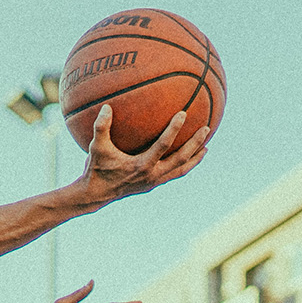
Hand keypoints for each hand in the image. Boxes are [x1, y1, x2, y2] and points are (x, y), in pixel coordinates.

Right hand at [74, 103, 211, 211]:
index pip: (164, 145)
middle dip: (195, 144)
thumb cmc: (96, 169)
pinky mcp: (152, 185)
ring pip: (181, 170)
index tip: (183, 113)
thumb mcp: (96, 148)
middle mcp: (152, 175)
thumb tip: (105, 107)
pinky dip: (183, 166)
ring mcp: (154, 181)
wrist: (95, 195)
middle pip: (181, 159)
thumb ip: (101, 128)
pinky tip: (187, 157)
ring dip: (194, 158)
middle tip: (206, 128)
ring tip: (206, 148)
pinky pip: (174, 174)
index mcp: (142, 165)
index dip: (174, 129)